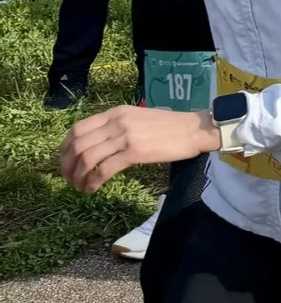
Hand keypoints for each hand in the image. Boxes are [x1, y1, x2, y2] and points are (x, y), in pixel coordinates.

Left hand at [60, 105, 217, 192]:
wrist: (194, 130)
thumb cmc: (170, 126)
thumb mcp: (138, 118)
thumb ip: (117, 126)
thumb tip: (98, 144)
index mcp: (116, 113)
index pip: (78, 129)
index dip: (65, 148)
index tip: (65, 162)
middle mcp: (117, 122)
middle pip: (78, 145)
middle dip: (67, 166)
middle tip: (69, 179)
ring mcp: (125, 137)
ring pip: (88, 158)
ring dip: (78, 176)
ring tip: (80, 186)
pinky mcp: (135, 152)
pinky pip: (105, 169)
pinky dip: (94, 181)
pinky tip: (93, 189)